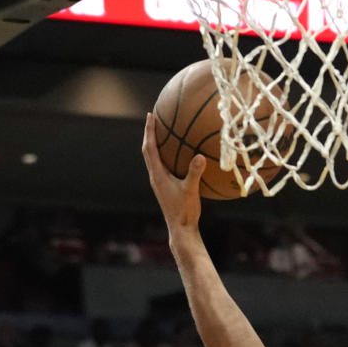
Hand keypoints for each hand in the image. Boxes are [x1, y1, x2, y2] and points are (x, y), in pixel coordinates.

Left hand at [142, 112, 203, 236]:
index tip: (150, 116)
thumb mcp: (191, 190)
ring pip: (152, 159)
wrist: (181, 230)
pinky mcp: (164, 189)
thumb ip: (194, 173)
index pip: (149, 148)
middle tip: (153, 120)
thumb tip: (200, 156)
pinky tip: (175, 156)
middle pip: (147, 151)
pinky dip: (164, 156)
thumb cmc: (185, 212)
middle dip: (149, 134)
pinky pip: (161, 167)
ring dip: (154, 145)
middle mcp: (155, 178)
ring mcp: (158, 184)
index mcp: (157, 175)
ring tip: (161, 133)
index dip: (149, 131)